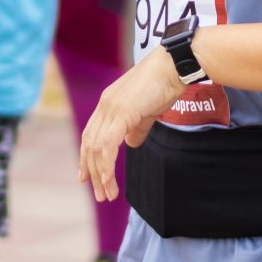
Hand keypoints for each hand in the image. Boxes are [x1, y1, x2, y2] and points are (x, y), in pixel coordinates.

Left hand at [79, 49, 186, 203]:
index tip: (87, 177)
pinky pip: (108, 145)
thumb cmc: (166, 85)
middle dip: (92, 171)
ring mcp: (111, 109)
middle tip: (100, 194)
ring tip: (107, 195)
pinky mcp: (121, 114)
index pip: (90, 134)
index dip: (87, 157)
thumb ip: (137, 128)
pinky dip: (106, 165)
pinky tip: (109, 180)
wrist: (174, 67)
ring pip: (97, 148)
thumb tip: (131, 144)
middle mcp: (105, 106)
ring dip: (101, 175)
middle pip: (90, 144)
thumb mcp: (148, 111)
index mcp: (108, 103)